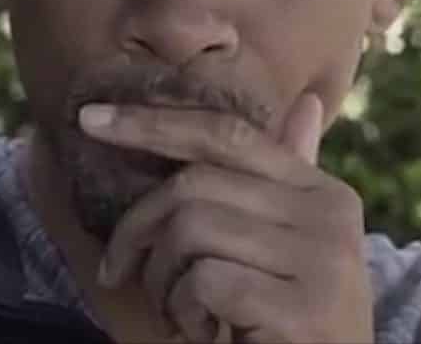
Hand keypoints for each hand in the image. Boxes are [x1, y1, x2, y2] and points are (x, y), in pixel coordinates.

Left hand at [78, 92, 373, 343]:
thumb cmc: (293, 325)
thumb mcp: (291, 249)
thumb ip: (282, 183)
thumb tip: (305, 100)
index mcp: (325, 192)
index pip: (227, 134)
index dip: (153, 122)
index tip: (90, 119)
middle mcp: (330, 216)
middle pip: (194, 185)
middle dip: (139, 230)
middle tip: (122, 274)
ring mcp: (322, 261)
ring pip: (191, 229)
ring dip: (163, 282)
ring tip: (184, 315)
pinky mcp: (303, 309)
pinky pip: (204, 281)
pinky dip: (184, 312)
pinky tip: (207, 335)